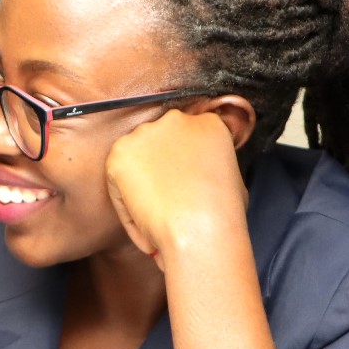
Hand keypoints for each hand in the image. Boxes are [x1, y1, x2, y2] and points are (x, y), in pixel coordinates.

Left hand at [104, 109, 248, 270]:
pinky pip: (117, 182)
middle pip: (159, 144)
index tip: (181, 188)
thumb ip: (208, 166)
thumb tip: (196, 175)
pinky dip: (126, 206)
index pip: (188, 139)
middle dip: (158, 170)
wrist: (198, 228)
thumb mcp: (230, 179)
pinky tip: (143, 222)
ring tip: (155, 216)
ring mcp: (145, 134)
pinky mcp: (119, 153)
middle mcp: (175, 120)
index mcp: (208, 123)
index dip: (182, 166)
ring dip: (140, 187)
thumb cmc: (222, 215)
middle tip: (166, 202)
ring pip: (136, 162)